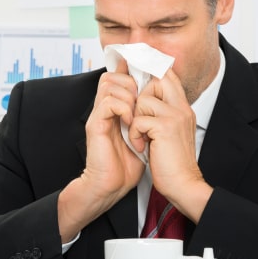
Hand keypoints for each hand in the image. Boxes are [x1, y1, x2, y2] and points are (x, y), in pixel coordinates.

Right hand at [57, 60, 144, 240]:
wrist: (112, 186)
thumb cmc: (127, 164)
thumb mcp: (144, 134)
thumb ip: (147, 116)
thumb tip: (161, 101)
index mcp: (115, 109)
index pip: (117, 77)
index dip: (130, 72)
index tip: (146, 77)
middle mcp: (104, 109)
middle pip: (111, 75)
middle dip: (130, 82)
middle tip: (142, 100)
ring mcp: (99, 116)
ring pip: (109, 84)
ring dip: (128, 95)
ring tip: (137, 114)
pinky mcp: (96, 126)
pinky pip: (109, 102)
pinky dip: (124, 108)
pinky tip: (131, 123)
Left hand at [129, 69, 212, 220]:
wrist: (183, 185)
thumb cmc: (173, 164)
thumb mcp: (170, 134)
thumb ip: (162, 115)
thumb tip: (142, 102)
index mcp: (184, 108)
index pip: (169, 76)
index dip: (153, 73)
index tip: (139, 84)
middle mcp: (182, 108)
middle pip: (158, 79)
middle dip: (141, 95)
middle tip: (138, 117)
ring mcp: (176, 116)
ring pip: (144, 100)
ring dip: (136, 118)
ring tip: (141, 136)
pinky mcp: (165, 127)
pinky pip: (139, 119)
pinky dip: (134, 133)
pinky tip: (140, 146)